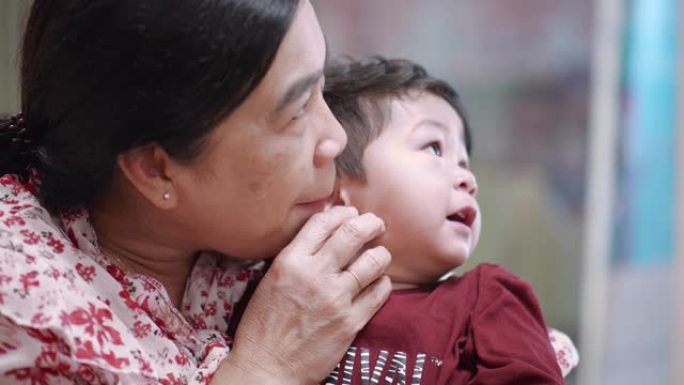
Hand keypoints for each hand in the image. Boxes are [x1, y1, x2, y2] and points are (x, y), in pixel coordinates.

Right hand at [215, 206, 391, 384]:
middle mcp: (315, 275)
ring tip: (379, 255)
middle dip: (371, 224)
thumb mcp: (271, 280)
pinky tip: (378, 283)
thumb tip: (323, 235)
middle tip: (376, 224)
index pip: (324, 222)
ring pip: (373, 261)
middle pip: (354, 234)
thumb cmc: (263, 326)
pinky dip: (383, 283)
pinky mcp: (351, 322)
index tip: (351, 213)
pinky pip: (380, 292)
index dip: (342, 212)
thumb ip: (297, 257)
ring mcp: (335, 298)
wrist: (268, 368)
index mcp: (290, 262)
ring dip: (380, 254)